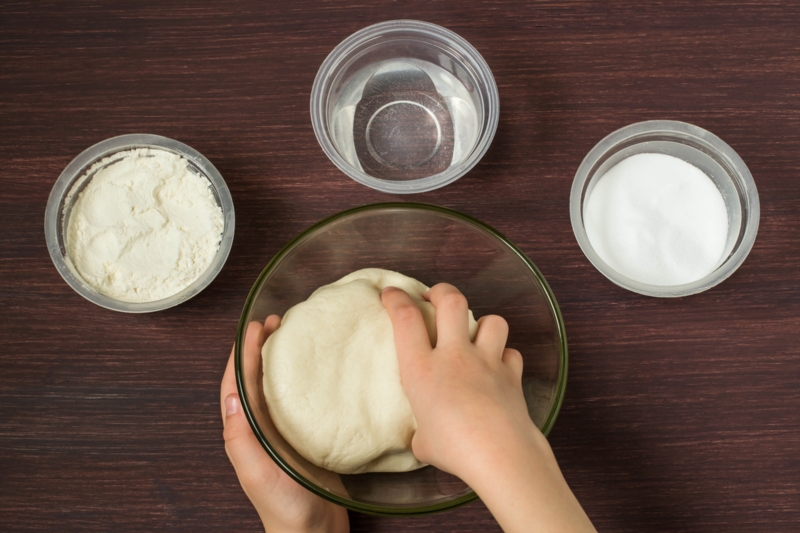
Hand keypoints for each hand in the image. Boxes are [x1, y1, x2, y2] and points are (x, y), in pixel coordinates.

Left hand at [221, 316, 349, 532]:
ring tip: (291, 335)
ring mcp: (280, 433)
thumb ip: (241, 438)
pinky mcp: (302, 438)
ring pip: (274, 386)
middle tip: (276, 321)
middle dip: (259, 347)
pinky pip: (297, 401)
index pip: (237, 384)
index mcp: (245, 433)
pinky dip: (300, 379)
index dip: (242, 353)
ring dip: (277, 358)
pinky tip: (315, 371)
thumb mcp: (258, 473)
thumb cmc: (285, 508)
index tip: (255, 327)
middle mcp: (259, 429)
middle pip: (253, 378)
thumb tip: (230, 395)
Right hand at [380, 283, 533, 480]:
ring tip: (475, 334)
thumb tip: (426, 436)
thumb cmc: (454, 450)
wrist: (499, 454)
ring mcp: (486, 361)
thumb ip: (422, 429)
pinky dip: (505, 356)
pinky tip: (498, 367)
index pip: (405, 318)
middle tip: (434, 298)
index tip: (391, 293)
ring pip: (491, 320)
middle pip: (450, 301)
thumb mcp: (422, 441)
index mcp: (422, 369)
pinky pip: (511, 353)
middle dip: (441, 291)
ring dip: (482, 323)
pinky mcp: (511, 374)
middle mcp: (455, 356)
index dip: (396, 299)